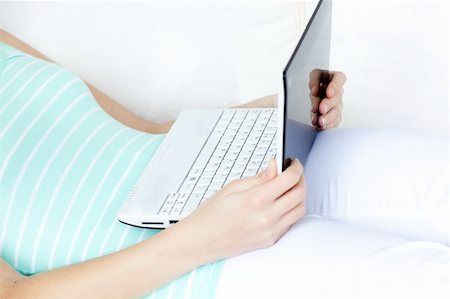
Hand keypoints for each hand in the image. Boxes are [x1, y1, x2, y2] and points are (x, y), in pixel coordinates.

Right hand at [178, 159, 305, 263]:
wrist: (201, 240)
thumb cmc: (212, 214)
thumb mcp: (234, 187)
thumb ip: (260, 177)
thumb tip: (276, 166)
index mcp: (256, 200)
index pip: (289, 179)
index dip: (296, 167)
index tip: (294, 162)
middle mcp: (267, 217)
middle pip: (299, 193)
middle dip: (300, 179)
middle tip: (293, 172)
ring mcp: (270, 231)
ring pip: (300, 209)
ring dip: (299, 195)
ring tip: (289, 187)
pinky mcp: (270, 240)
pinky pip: (291, 222)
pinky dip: (292, 209)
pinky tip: (282, 202)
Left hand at [309, 70, 345, 129]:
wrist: (317, 93)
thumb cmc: (318, 82)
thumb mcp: (315, 76)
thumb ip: (314, 80)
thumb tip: (315, 91)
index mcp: (335, 78)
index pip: (340, 78)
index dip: (335, 86)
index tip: (329, 93)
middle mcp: (338, 91)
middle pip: (337, 97)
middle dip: (329, 104)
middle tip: (322, 109)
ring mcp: (337, 104)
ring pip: (336, 111)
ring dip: (328, 117)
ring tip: (320, 122)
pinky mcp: (335, 114)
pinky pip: (335, 121)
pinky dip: (328, 125)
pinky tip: (321, 126)